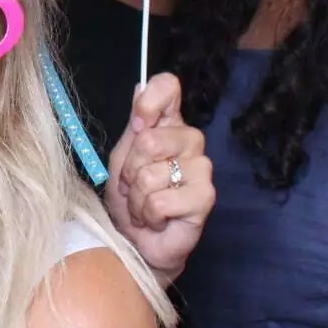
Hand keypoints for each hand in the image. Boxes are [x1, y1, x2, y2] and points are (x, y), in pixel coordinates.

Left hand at [104, 73, 214, 283]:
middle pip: (150, 139)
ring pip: (150, 174)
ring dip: (137, 198)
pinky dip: (148, 214)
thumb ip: (134, 124)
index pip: (168, 86)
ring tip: (145, 207)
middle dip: (129, 171)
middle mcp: (190, 140)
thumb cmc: (131, 198)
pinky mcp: (205, 197)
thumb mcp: (122, 158)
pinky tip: (157, 220)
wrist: (138, 242)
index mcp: (169, 124)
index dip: (148, 103)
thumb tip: (140, 85)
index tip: (138, 127)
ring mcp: (202, 168)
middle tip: (134, 187)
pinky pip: (159, 200)